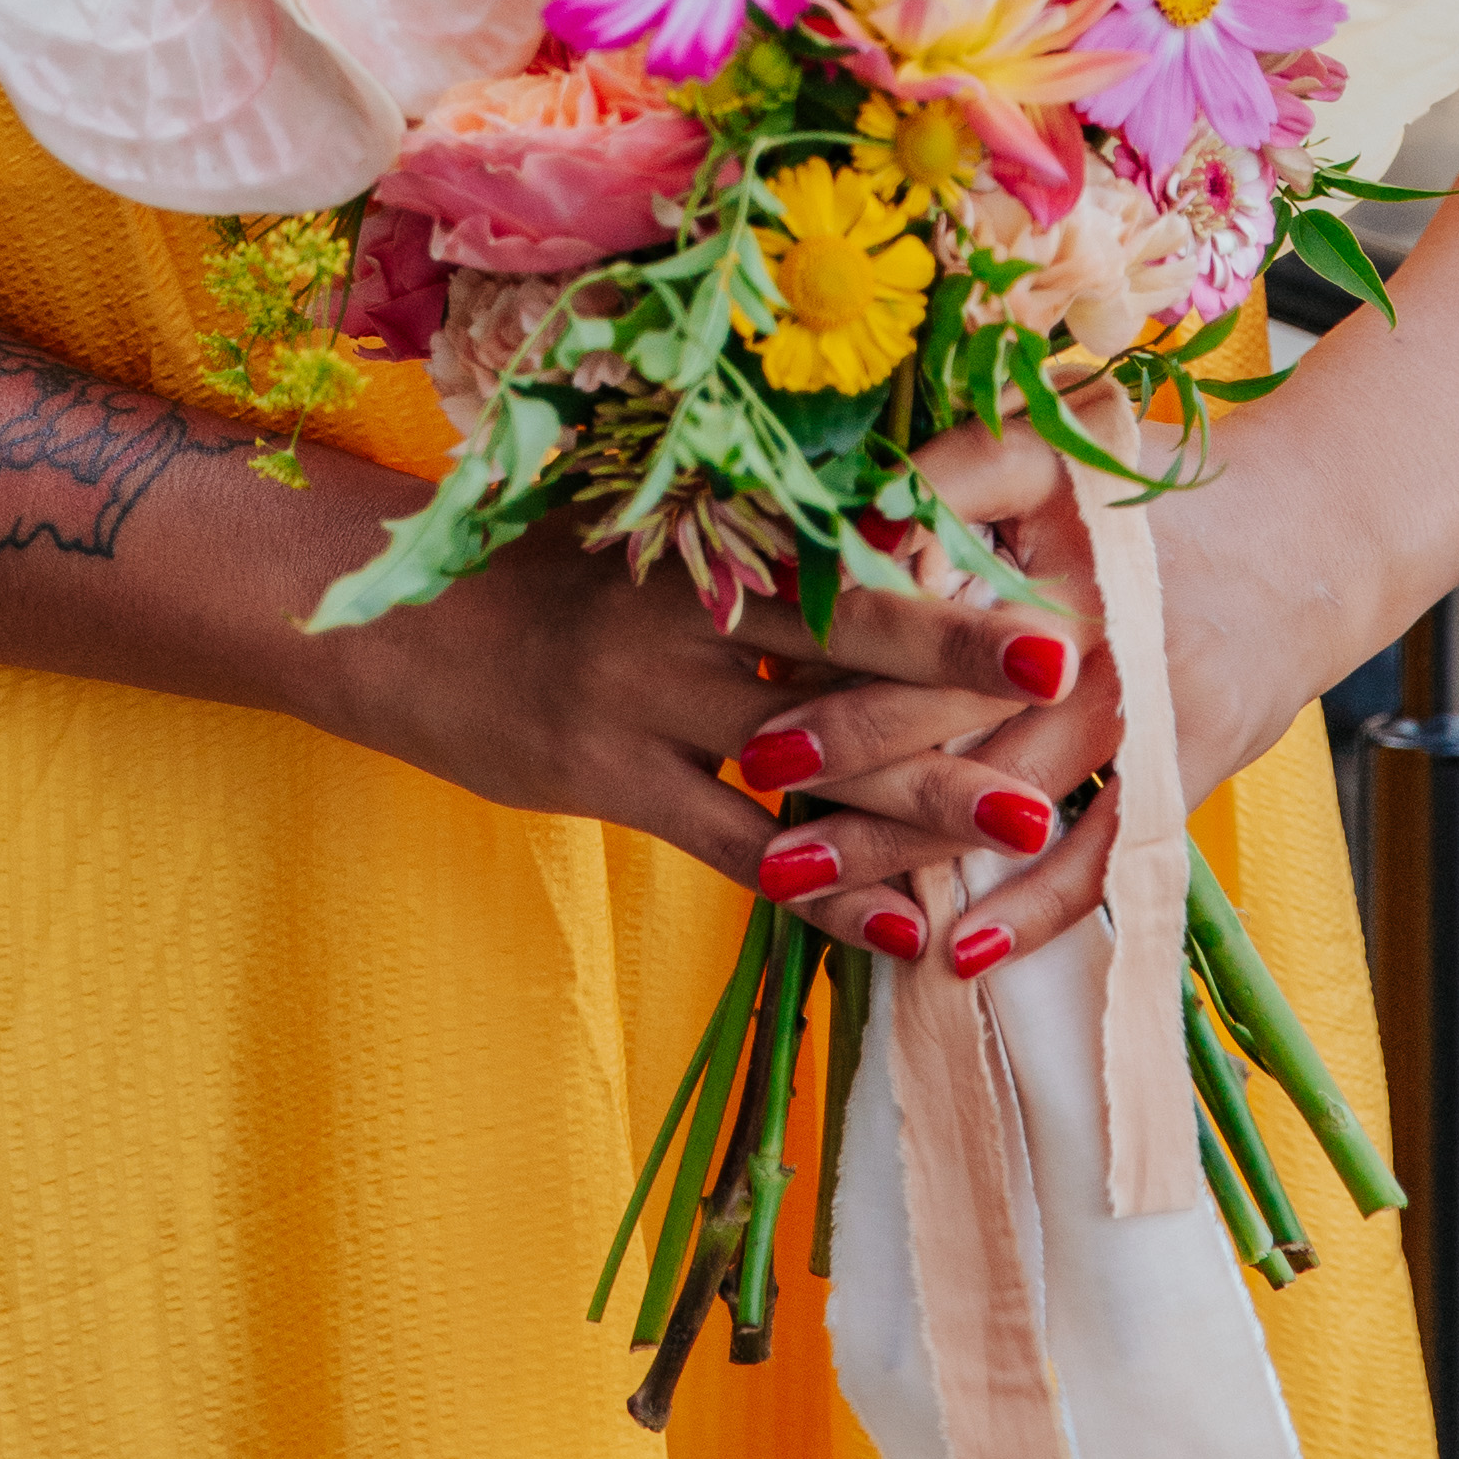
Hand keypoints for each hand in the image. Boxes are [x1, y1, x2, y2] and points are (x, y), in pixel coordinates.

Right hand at [321, 499, 1092, 947]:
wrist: (383, 620)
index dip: (944, 565)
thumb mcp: (636, 532)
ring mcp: (642, 697)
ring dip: (923, 794)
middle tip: (1074, 683)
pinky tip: (903, 925)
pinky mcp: (604, 779)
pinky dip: (827, 888)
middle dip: (964, 664)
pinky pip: (736, 848)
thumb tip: (879, 541)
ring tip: (1028, 826)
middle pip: (846, 639)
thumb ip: (743, 546)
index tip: (1042, 573)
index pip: (844, 549)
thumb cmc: (529, 567)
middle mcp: (683, 608)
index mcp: (699, 535)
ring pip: (806, 754)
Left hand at [726, 418, 1330, 983]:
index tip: (754, 643)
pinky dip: (1030, 912)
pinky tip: (950, 954)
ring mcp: (1145, 707)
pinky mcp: (1183, 773)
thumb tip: (845, 529)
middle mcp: (1102, 622)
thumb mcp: (1058, 450)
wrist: (1313, 539)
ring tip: (793, 875)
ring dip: (895, 842)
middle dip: (845, 740)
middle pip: (954, 695)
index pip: (933, 579)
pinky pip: (1101, 860)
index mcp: (1063, 530)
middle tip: (750, 769)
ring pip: (1005, 791)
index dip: (840, 614)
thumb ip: (952, 475)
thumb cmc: (1152, 495)